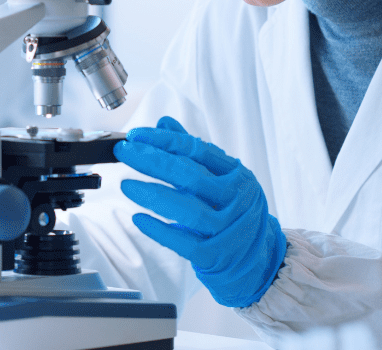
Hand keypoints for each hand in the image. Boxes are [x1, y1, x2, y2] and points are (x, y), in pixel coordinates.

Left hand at [114, 116, 286, 307]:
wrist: (256, 258)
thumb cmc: (231, 212)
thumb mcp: (218, 178)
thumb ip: (190, 151)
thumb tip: (163, 123)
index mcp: (235, 174)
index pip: (197, 150)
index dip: (164, 141)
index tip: (136, 136)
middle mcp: (236, 199)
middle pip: (190, 176)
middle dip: (153, 161)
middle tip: (125, 153)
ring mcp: (228, 228)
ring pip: (189, 210)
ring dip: (153, 195)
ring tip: (126, 185)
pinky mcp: (216, 255)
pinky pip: (185, 243)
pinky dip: (160, 230)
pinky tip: (139, 219)